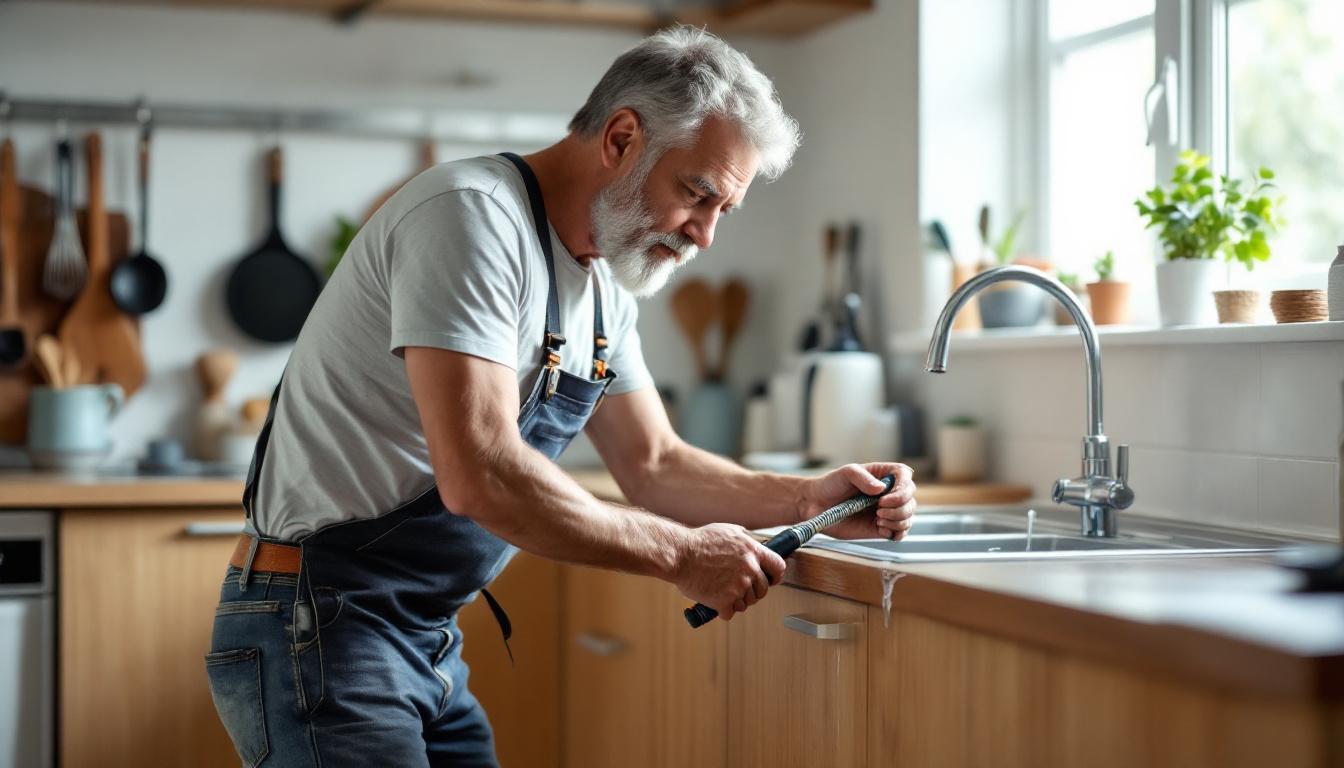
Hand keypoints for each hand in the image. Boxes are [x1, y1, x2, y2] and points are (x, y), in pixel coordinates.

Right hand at [673, 523, 787, 619]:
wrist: (680, 554)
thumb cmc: (699, 541)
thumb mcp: (728, 530)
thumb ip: (745, 538)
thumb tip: (752, 543)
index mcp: (752, 551)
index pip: (778, 567)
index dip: (775, 576)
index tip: (771, 580)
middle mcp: (749, 569)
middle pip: (762, 590)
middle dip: (752, 591)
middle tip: (737, 588)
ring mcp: (738, 586)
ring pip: (746, 603)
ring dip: (736, 601)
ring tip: (721, 591)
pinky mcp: (725, 601)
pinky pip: (730, 613)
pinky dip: (722, 610)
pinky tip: (714, 600)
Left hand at [798, 462, 916, 540]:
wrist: (816, 505)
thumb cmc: (831, 485)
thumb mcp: (845, 473)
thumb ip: (862, 477)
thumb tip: (881, 488)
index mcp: (883, 475)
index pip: (906, 476)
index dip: (903, 488)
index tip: (886, 497)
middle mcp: (889, 493)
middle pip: (910, 499)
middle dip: (899, 507)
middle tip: (878, 510)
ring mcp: (887, 511)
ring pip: (909, 517)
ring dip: (898, 520)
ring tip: (878, 519)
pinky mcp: (882, 528)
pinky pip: (901, 533)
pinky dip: (896, 532)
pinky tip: (880, 528)